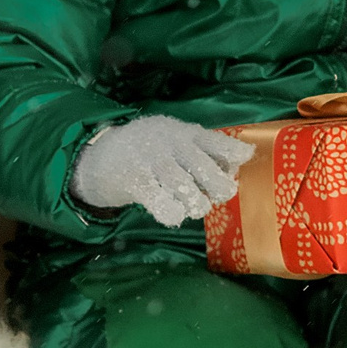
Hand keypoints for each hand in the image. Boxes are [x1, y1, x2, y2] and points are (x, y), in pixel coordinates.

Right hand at [70, 116, 254, 225]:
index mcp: (185, 133)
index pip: (217, 142)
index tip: (242, 161)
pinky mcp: (136, 181)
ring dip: (197, 205)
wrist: (103, 154)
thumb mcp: (178, 139)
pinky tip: (173, 212)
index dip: (235, 154)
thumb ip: (207, 149)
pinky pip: (163, 205)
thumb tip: (236, 164)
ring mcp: (153, 162)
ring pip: (187, 191)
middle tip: (216, 194)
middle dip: (220, 189)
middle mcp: (171, 144)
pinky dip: (174, 214)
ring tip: (194, 205)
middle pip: (206, 170)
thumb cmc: (153, 150)